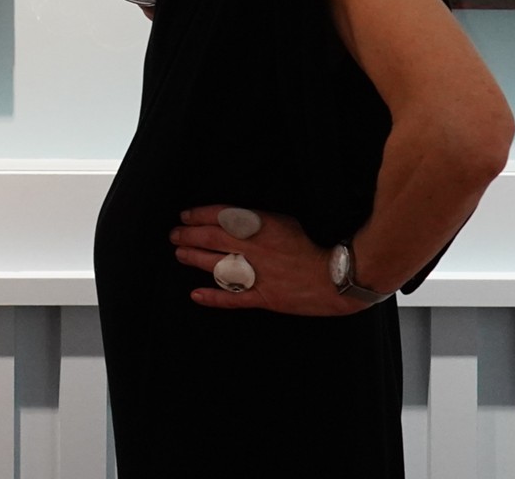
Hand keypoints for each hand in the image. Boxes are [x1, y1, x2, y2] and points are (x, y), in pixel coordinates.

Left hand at [169, 206, 360, 315]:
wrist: (340, 275)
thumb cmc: (319, 245)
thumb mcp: (288, 222)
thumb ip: (262, 221)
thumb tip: (239, 218)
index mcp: (262, 226)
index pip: (221, 217)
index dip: (199, 216)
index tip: (185, 216)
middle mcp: (256, 249)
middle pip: (213, 239)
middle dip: (189, 236)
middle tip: (175, 235)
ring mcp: (258, 274)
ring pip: (217, 265)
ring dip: (195, 259)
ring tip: (179, 254)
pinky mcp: (265, 298)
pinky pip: (234, 298)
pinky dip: (213, 297)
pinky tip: (196, 293)